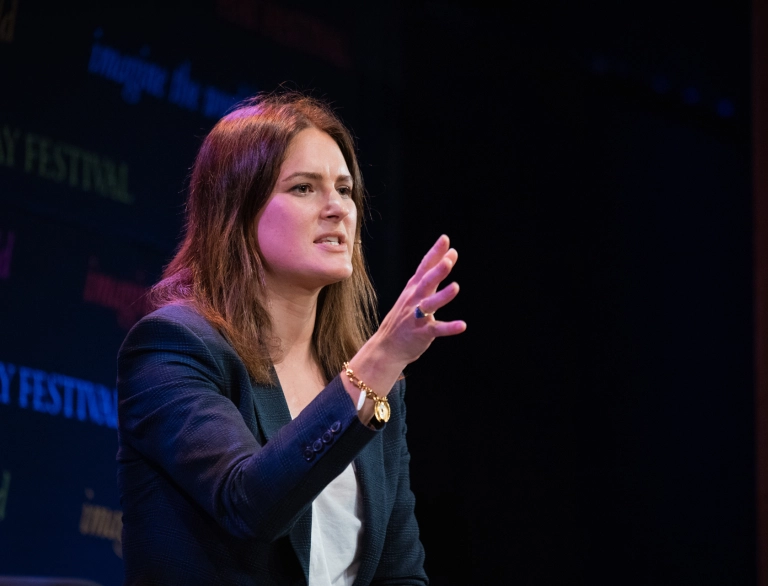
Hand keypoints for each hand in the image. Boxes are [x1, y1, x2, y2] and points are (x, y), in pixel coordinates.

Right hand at [343, 235, 464, 419]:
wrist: (387, 346)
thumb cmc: (405, 317)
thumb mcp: (416, 292)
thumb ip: (434, 274)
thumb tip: (450, 254)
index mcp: (413, 289)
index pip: (424, 267)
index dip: (434, 253)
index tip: (445, 239)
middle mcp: (414, 300)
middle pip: (426, 282)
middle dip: (437, 271)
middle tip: (449, 259)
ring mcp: (416, 317)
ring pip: (430, 304)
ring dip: (443, 296)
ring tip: (456, 287)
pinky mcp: (421, 333)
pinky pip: (436, 329)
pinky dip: (449, 328)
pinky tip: (462, 325)